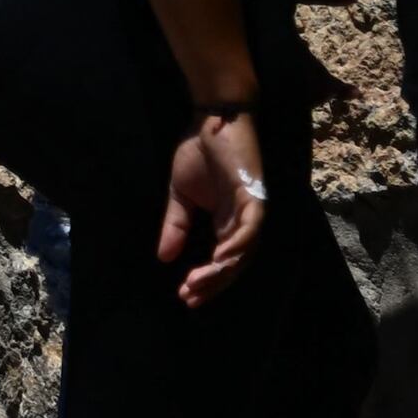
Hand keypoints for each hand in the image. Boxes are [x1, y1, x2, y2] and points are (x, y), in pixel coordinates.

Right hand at [163, 107, 271, 304]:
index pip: (221, 260)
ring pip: (243, 251)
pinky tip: (220, 260)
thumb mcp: (179, 195)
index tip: (184, 295)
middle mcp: (242, 221)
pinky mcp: (254, 196)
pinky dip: (237, 246)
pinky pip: (250, 229)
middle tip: (190, 298)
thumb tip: (163, 257)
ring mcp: (250, 210)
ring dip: (222, 271)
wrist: (212, 120)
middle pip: (234, 262)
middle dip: (213, 283)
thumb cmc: (199, 153)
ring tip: (198, 283)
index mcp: (226, 221)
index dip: (206, 279)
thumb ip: (175, 225)